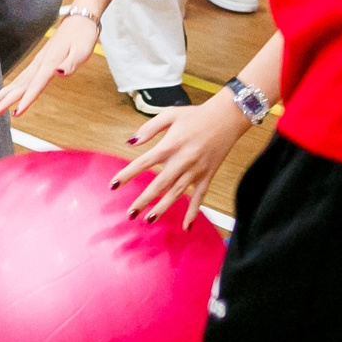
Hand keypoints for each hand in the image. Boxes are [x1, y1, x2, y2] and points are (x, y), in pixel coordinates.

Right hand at [0, 15, 94, 117]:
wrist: (80, 19)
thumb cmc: (83, 36)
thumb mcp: (82, 51)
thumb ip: (70, 65)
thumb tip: (58, 73)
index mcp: (50, 62)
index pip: (36, 85)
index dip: (26, 100)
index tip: (16, 113)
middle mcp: (40, 63)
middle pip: (20, 85)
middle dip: (5, 99)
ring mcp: (38, 62)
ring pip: (17, 82)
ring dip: (3, 94)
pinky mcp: (38, 62)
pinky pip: (22, 78)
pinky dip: (11, 87)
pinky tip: (5, 94)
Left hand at [116, 93, 251, 228]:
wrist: (227, 118)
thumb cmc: (196, 115)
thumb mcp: (170, 114)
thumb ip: (149, 129)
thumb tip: (131, 142)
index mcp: (170, 145)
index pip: (143, 163)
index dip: (127, 174)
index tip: (113, 185)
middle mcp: (182, 161)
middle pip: (159, 184)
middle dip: (143, 200)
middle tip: (130, 213)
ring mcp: (196, 170)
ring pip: (176, 193)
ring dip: (162, 208)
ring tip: (149, 220)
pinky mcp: (207, 175)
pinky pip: (200, 197)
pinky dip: (193, 212)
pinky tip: (187, 227)